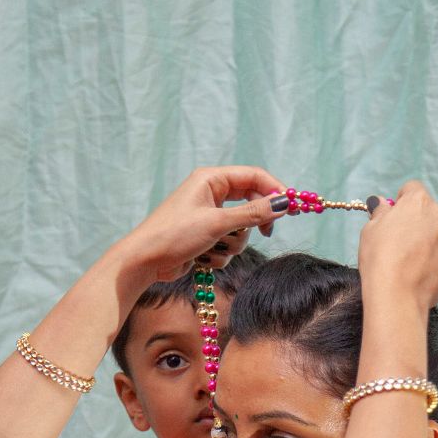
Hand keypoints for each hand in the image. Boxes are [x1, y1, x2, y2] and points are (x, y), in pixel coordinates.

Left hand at [114, 166, 287, 286]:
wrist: (144, 261)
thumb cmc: (174, 235)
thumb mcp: (218, 223)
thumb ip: (253, 213)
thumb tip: (283, 203)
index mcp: (211, 179)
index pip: (254, 176)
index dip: (275, 190)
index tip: (292, 207)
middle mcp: (211, 194)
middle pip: (251, 202)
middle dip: (254, 221)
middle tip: (267, 233)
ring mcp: (209, 216)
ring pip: (241, 229)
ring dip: (232, 243)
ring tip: (213, 248)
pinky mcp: (205, 237)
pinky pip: (228, 244)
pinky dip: (220, 254)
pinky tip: (202, 258)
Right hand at [357, 181, 437, 310]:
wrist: (397, 296)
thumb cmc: (380, 257)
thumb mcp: (370, 229)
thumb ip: (381, 212)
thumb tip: (383, 204)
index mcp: (420, 202)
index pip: (413, 189)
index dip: (402, 202)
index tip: (394, 216)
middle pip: (431, 213)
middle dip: (419, 223)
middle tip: (402, 241)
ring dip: (430, 242)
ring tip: (412, 262)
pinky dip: (436, 263)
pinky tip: (420, 274)